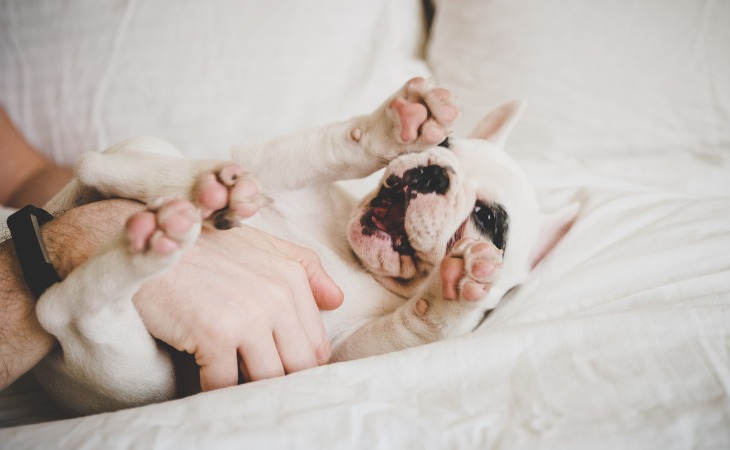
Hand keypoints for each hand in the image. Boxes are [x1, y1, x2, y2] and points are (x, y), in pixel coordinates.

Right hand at [133, 223, 342, 390]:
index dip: (297, 362)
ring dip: (251, 387)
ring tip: (234, 380)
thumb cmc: (205, 247)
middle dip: (280, 380)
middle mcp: (276, 297)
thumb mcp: (261, 246)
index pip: (315, 344)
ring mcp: (247, 316)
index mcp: (291, 278)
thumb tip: (338, 301)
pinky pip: (225, 384)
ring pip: (268, 379)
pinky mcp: (215, 334)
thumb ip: (305, 269)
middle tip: (257, 380)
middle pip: (298, 366)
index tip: (278, 367)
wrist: (150, 243)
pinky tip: (207, 379)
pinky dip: (216, 390)